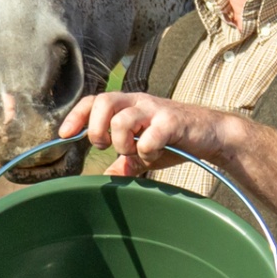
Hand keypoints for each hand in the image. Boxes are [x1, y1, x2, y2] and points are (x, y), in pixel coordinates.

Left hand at [59, 92, 232, 176]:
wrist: (212, 135)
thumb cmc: (175, 140)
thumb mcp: (146, 152)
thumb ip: (126, 161)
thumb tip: (107, 177)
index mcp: (128, 105)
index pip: (94, 100)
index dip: (76, 115)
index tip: (64, 135)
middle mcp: (139, 102)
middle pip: (103, 102)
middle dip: (96, 129)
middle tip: (105, 147)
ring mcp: (156, 110)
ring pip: (122, 119)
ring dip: (122, 143)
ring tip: (133, 154)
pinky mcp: (173, 122)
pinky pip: (149, 136)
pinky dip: (146, 151)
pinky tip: (154, 156)